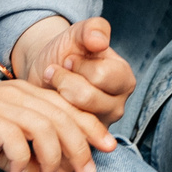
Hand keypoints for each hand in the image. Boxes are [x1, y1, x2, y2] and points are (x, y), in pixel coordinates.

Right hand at [0, 78, 118, 171]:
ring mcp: (0, 104)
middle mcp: (18, 94)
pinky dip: (22, 159)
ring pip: (44, 127)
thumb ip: (24, 161)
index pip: (70, 108)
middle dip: (81, 148)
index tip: (108, 150)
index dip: (92, 128)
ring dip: (54, 158)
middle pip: (63, 118)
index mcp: (27, 95)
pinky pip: (13, 138)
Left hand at [11, 14, 135, 126]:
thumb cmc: (66, 51)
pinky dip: (50, 117)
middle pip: (87, 98)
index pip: (101, 76)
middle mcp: (118, 106)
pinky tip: (49, 105)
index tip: (68, 60)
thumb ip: (93, 29)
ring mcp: (100, 127)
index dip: (76, 65)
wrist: (47, 71)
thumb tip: (100, 42)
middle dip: (63, 81)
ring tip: (53, 86)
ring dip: (54, 97)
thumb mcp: (78, 33)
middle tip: (56, 72)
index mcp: (124, 79)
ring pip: (73, 116)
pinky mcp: (81, 142)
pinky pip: (63, 134)